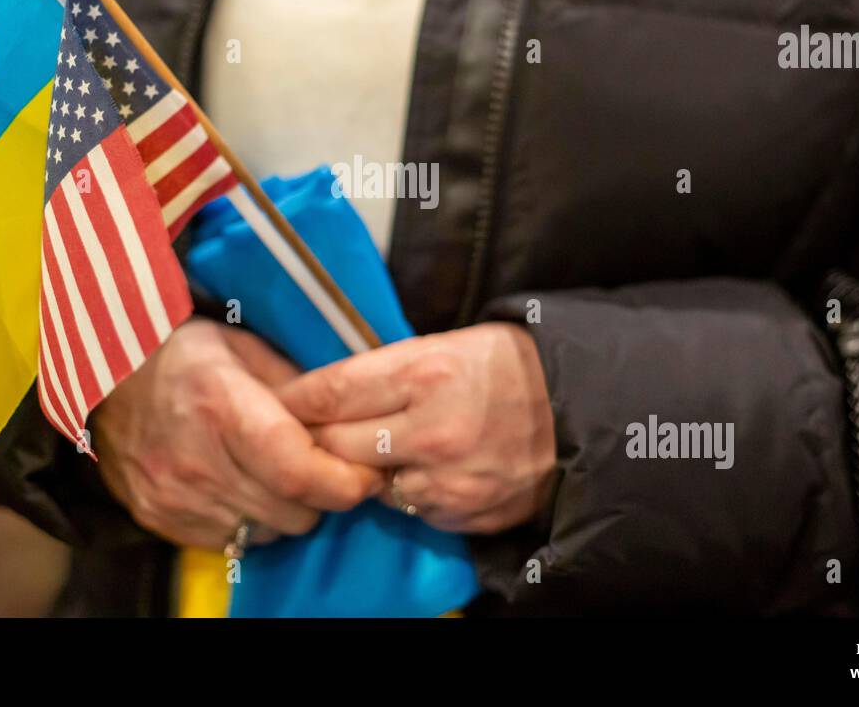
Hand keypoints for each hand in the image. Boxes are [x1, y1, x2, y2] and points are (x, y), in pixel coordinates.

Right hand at [91, 319, 384, 549]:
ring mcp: (174, 496)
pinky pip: (232, 542)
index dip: (345, 481)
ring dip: (287, 509)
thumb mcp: (245, 346)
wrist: (105, 372)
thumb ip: (298, 386)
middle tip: (325, 467)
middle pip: (292, 510)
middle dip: (323, 494)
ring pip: (268, 531)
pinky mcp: (159, 518)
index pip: (298, 471)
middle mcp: (195, 460)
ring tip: (280, 473)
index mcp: (222, 407)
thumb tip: (347, 421)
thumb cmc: (184, 352)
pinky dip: (251, 521)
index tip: (367, 474)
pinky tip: (244, 486)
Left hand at [274, 323, 556, 533]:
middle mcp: (432, 429)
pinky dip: (405, 490)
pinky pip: (408, 507)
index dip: (294, 398)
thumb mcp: (447, 344)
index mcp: (426, 371)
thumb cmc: (510, 367)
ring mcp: (447, 478)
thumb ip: (385, 369)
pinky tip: (425, 466)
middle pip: (334, 445)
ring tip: (385, 445)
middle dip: (320, 437)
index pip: (331, 390)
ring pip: (365, 484)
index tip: (276, 400)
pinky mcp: (462, 513)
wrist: (582, 410)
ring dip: (363, 469)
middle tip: (316, 429)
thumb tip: (323, 389)